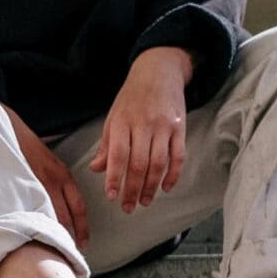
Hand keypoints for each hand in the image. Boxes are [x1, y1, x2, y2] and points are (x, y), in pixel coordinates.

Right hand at [4, 101, 89, 249]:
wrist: (9, 128)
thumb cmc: (27, 146)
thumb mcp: (48, 163)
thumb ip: (56, 183)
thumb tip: (58, 206)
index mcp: (63, 175)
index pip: (78, 207)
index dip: (82, 227)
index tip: (84, 242)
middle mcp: (54, 180)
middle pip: (66, 216)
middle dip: (69, 236)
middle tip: (69, 252)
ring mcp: (37, 183)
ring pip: (48, 215)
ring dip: (52, 233)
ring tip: (51, 249)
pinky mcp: (21, 184)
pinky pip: (30, 209)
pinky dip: (33, 223)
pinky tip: (31, 234)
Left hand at [89, 47, 191, 213]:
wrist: (159, 70)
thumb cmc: (132, 97)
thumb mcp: (113, 117)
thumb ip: (107, 145)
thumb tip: (97, 169)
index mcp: (122, 122)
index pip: (117, 155)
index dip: (114, 178)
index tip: (111, 196)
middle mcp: (143, 125)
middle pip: (138, 164)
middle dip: (132, 189)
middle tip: (128, 207)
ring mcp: (163, 126)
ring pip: (158, 163)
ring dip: (151, 186)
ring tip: (144, 201)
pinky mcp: (179, 128)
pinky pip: (178, 156)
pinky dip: (173, 175)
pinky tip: (166, 188)